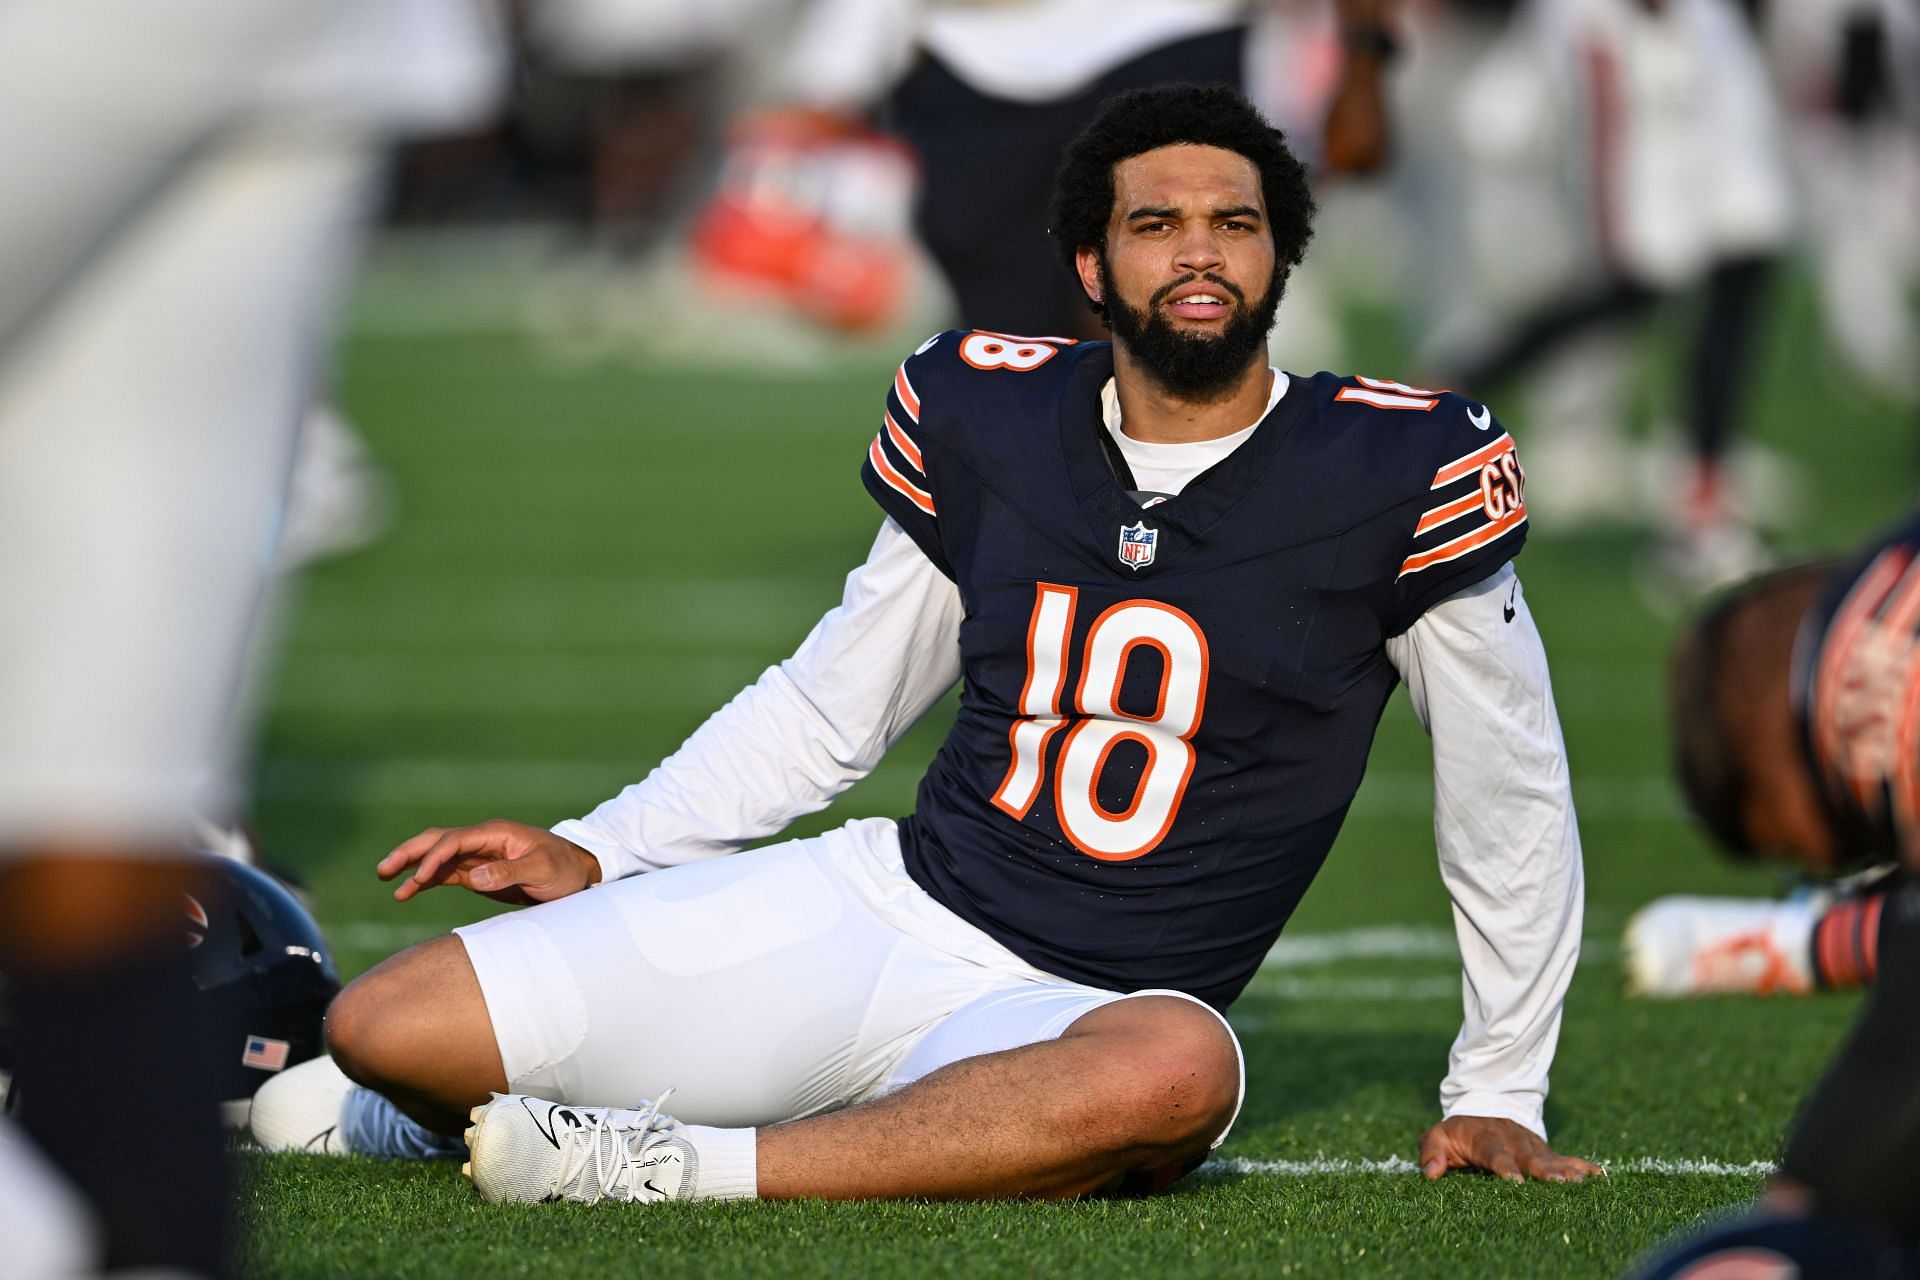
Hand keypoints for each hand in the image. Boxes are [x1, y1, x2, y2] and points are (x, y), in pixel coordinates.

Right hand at [375, 819, 601, 905]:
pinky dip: (424, 881)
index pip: (456, 840)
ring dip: (411, 866)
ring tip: (385, 879)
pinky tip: (405, 893)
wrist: (577, 874)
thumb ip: (511, 872)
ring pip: (436, 856)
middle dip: (410, 852)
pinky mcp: (477, 872)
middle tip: (383, 869)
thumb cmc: (564, 869)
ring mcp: (478, 856)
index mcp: (496, 834)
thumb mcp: (544, 870)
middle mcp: (482, 840)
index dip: (435, 857)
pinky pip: (444, 874)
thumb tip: (475, 876)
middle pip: (438, 840)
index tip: (419, 878)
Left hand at [1416, 1115, 1601, 1182]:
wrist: (1482, 1108)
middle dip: (1543, 1170)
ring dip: (1565, 1171)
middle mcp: (1513, 1141)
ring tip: (1579, 1184)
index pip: (1494, 1153)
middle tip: (1558, 1184)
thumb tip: (1430, 1174)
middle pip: (1529, 1156)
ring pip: (1550, 1158)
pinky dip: (1582, 1166)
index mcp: (1485, 1138)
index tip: (1514, 1181)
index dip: (1504, 1166)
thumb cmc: (1457, 1133)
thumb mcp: (1437, 1137)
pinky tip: (1600, 1177)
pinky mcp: (1545, 1152)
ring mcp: (1532, 1146)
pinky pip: (1566, 1158)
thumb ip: (1431, 1153)